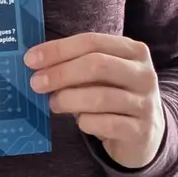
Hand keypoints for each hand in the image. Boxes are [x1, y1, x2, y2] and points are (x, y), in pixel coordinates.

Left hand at [25, 33, 164, 168]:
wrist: (146, 134)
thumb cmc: (115, 98)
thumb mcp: (102, 76)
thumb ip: (76, 66)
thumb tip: (36, 64)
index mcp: (133, 51)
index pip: (92, 42)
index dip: (59, 49)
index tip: (30, 60)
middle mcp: (144, 74)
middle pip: (97, 65)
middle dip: (60, 73)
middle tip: (36, 83)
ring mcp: (145, 103)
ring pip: (100, 97)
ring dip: (68, 100)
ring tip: (54, 103)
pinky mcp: (140, 130)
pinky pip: (105, 124)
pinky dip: (85, 122)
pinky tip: (80, 122)